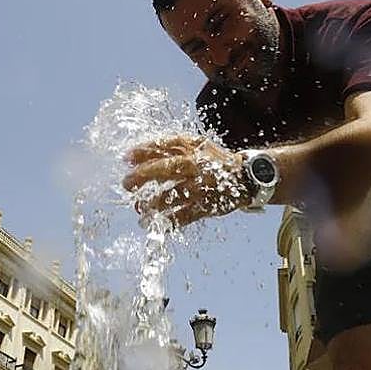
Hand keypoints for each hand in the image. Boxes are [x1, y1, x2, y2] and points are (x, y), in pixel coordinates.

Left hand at [123, 135, 247, 226]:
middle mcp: (197, 166)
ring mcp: (202, 187)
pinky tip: (152, 223)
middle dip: (143, 176)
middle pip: (166, 169)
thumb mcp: (197, 145)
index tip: (126, 158)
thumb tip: (137, 152)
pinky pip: (183, 216)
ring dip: (151, 203)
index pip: (164, 146)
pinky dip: (166, 222)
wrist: (245, 177)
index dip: (143, 151)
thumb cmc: (213, 160)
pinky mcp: (206, 206)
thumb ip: (171, 146)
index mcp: (193, 149)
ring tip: (138, 208)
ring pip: (172, 195)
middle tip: (126, 183)